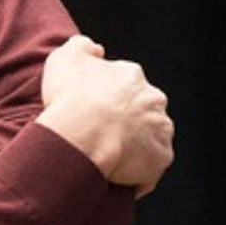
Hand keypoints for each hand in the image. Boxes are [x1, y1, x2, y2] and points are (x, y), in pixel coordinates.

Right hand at [37, 34, 175, 197]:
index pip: (124, 85)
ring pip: (150, 139)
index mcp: (131, 76)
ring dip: (135, 147)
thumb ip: (81, 47)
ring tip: (108, 159)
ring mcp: (160, 129)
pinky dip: (137, 175)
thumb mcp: (65, 58)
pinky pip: (150, 169)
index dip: (107, 99)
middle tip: (100, 135)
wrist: (83, 134)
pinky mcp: (161, 158)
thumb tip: (96, 50)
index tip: (91, 112)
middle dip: (128, 121)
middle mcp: (153, 99)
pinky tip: (116, 178)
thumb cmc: (70, 98)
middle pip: (143, 111)